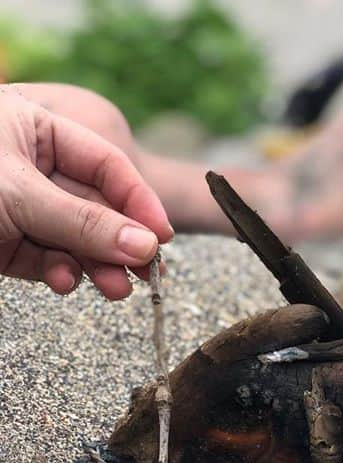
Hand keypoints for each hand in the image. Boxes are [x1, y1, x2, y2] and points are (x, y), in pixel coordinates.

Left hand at [0, 86, 172, 298]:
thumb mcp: (19, 196)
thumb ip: (85, 222)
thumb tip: (148, 246)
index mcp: (33, 128)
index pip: (105, 163)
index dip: (137, 200)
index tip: (162, 237)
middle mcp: (28, 165)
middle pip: (94, 205)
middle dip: (119, 241)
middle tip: (146, 275)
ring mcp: (16, 205)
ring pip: (74, 237)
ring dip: (96, 264)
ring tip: (114, 290)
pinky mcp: (3, 243)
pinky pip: (46, 257)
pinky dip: (60, 272)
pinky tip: (65, 282)